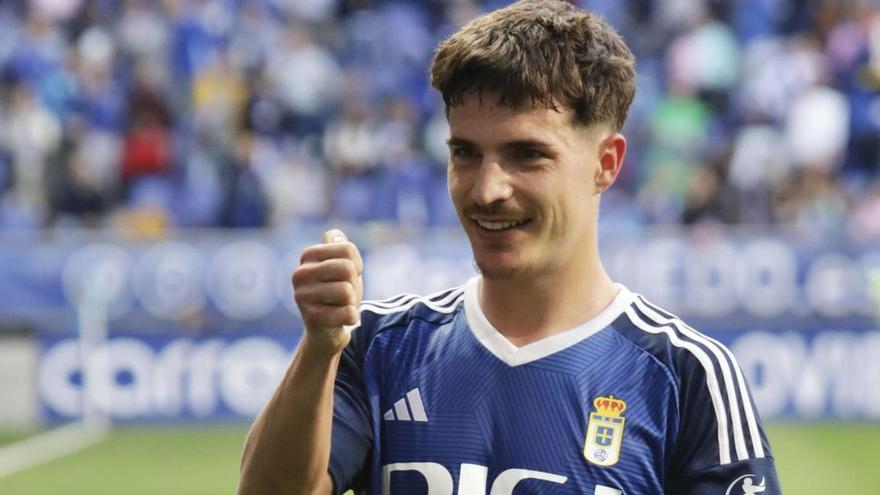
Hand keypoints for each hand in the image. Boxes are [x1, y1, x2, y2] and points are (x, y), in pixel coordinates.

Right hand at [292, 229, 363, 355]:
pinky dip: (351, 317)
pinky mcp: (311, 318)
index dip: (356, 264)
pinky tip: (339, 319)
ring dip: (351, 301)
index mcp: (307, 256)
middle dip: (353, 283)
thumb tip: (335, 236)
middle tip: (344, 293)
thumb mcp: (342, 265)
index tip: (347, 275)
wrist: (328, 329)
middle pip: (346, 268)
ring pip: (346, 291)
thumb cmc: (337, 293)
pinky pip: (348, 313)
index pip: (347, 249)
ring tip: (339, 305)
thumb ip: (340, 246)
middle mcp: (299, 274)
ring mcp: (302, 296)